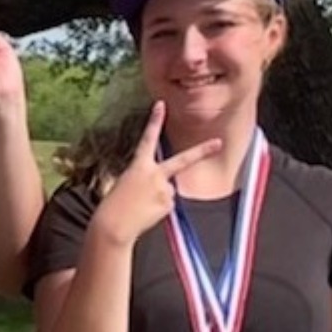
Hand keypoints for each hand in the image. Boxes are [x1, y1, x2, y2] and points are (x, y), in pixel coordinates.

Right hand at [90, 102, 222, 246]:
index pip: (148, 139)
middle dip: (202, 151)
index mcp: (138, 166)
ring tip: (141, 207)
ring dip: (158, 198)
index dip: (154, 121)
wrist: (113, 226)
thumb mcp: (126, 186)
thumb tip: (167, 188)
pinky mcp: (169, 204)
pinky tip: (146, 214)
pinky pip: (167, 204)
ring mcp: (164, 189)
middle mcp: (154, 174)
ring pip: (168, 190)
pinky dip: (158, 209)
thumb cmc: (113, 207)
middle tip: (219, 143)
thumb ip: (148, 181)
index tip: (161, 106)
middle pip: (183, 160)